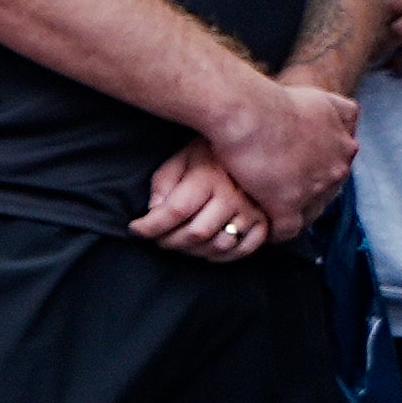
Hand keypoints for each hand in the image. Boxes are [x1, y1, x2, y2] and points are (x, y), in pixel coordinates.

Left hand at [131, 145, 274, 263]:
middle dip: (168, 241)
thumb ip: (163, 184)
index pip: (174, 212)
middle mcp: (233, 195)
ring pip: (218, 245)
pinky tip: (207, 248)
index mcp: (208, 177)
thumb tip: (153, 211)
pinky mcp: (265, 220)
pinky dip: (222, 256)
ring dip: (193, 251)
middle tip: (157, 238)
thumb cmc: (206, 156)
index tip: (136, 229)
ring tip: (180, 241)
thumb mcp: (179, 159)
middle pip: (196, 234)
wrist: (249, 146)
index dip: (150, 226)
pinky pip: (244, 249)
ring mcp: (252, 210)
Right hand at [199, 70, 358, 237]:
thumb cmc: (273, 98)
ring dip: (293, 211)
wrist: (248, 111)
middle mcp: (337, 167)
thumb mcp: (320, 97)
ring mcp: (315, 188)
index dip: (315, 169)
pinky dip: (275, 229)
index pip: (336, 165)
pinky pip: (287, 229)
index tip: (295, 169)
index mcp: (345, 143)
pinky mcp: (288, 206)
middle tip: (280, 189)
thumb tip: (344, 116)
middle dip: (307, 190)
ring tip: (270, 209)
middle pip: (326, 189)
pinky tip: (262, 224)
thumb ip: (336, 111)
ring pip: (310, 210)